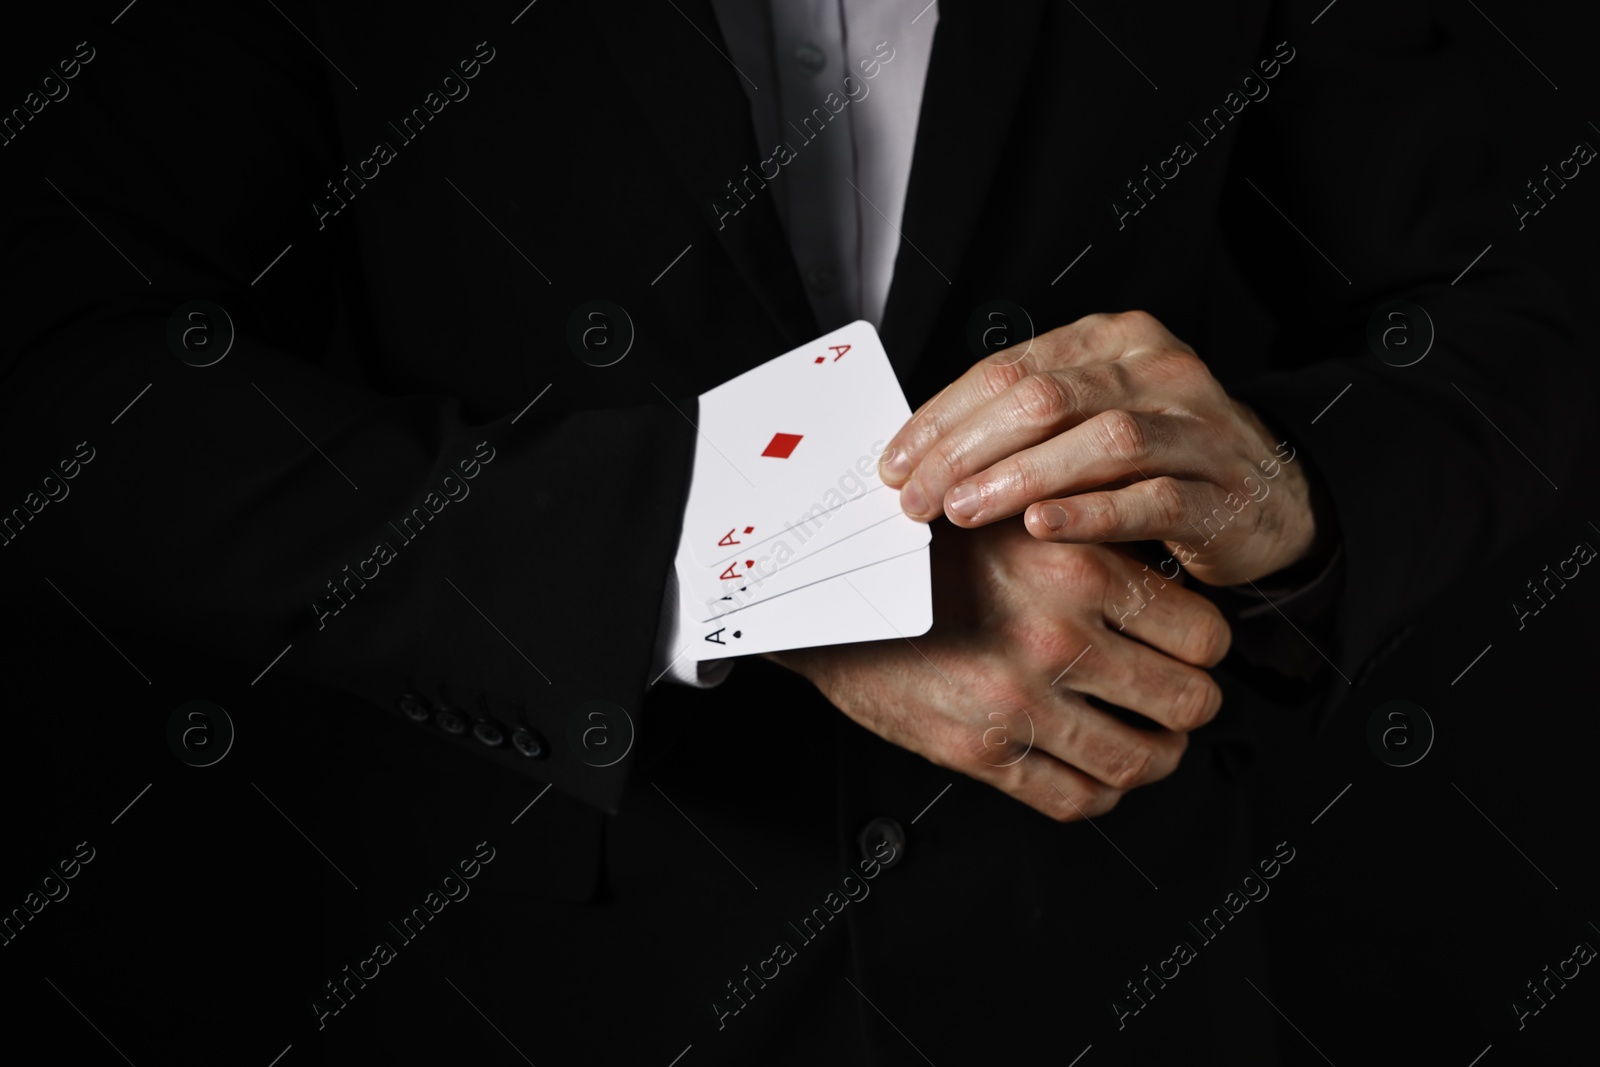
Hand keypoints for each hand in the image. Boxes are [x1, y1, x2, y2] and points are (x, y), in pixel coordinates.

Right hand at [765, 520, 1230, 820]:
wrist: (823, 594)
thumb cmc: (917, 550)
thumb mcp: (1010, 518)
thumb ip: (1088, 541)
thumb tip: (1163, 580)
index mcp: (1075, 565)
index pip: (1202, 632)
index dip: (1205, 648)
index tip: (1189, 649)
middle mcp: (1057, 637)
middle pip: (1190, 701)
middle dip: (1191, 704)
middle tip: (1175, 696)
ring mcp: (1020, 703)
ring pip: (1143, 760)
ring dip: (1157, 755)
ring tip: (1146, 738)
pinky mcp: (981, 753)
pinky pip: (1077, 799)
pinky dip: (1102, 792)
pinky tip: (1094, 768)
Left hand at [878, 310, 1332, 586]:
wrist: (1273, 496)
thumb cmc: (1161, 458)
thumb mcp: (1093, 415)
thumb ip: (1026, 419)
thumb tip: (921, 453)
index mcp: (1115, 340)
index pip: (1008, 368)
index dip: (942, 417)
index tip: (895, 463)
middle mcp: (1158, 370)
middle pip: (1044, 398)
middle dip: (965, 450)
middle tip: (915, 498)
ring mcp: (1196, 428)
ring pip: (1098, 440)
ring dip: (1018, 476)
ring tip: (960, 511)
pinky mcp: (1220, 491)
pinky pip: (1149, 498)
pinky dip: (1089, 512)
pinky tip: (1039, 527)